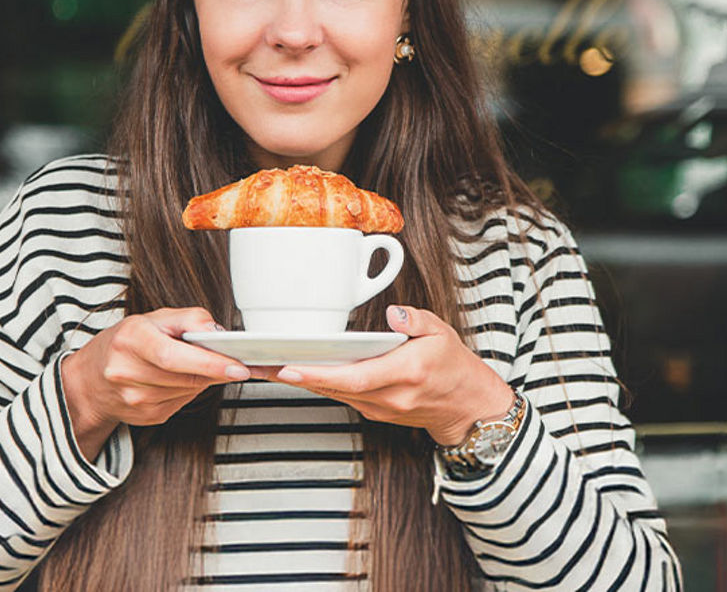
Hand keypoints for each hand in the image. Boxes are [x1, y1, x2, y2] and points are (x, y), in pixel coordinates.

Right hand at [60, 307, 251, 458]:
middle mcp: (127, 372)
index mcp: (130, 340)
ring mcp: (135, 400)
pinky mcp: (146, 417)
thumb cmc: (125, 343)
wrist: (90, 380)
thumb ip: (188, 319)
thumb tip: (217, 331)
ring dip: (204, 378)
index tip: (239, 367)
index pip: (174, 356)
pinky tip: (180, 379)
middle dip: (218, 370)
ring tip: (199, 364)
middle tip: (240, 365)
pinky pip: (183, 402)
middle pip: (187, 377)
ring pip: (189, 391)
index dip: (210, 362)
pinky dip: (190, 390)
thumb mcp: (153, 319)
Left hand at [261, 305, 515, 445]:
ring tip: (266, 365)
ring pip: (333, 394)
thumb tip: (394, 313)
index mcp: (406, 374)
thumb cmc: (456, 369)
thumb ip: (417, 321)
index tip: (289, 367)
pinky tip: (298, 371)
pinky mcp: (375, 411)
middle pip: (333, 388)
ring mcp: (380, 408)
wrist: (468, 409)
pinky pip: (341, 397)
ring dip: (301, 381)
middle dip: (294, 376)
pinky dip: (318, 384)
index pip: (355, 377)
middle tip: (258, 364)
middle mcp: (390, 397)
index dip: (319, 374)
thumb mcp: (443, 334)